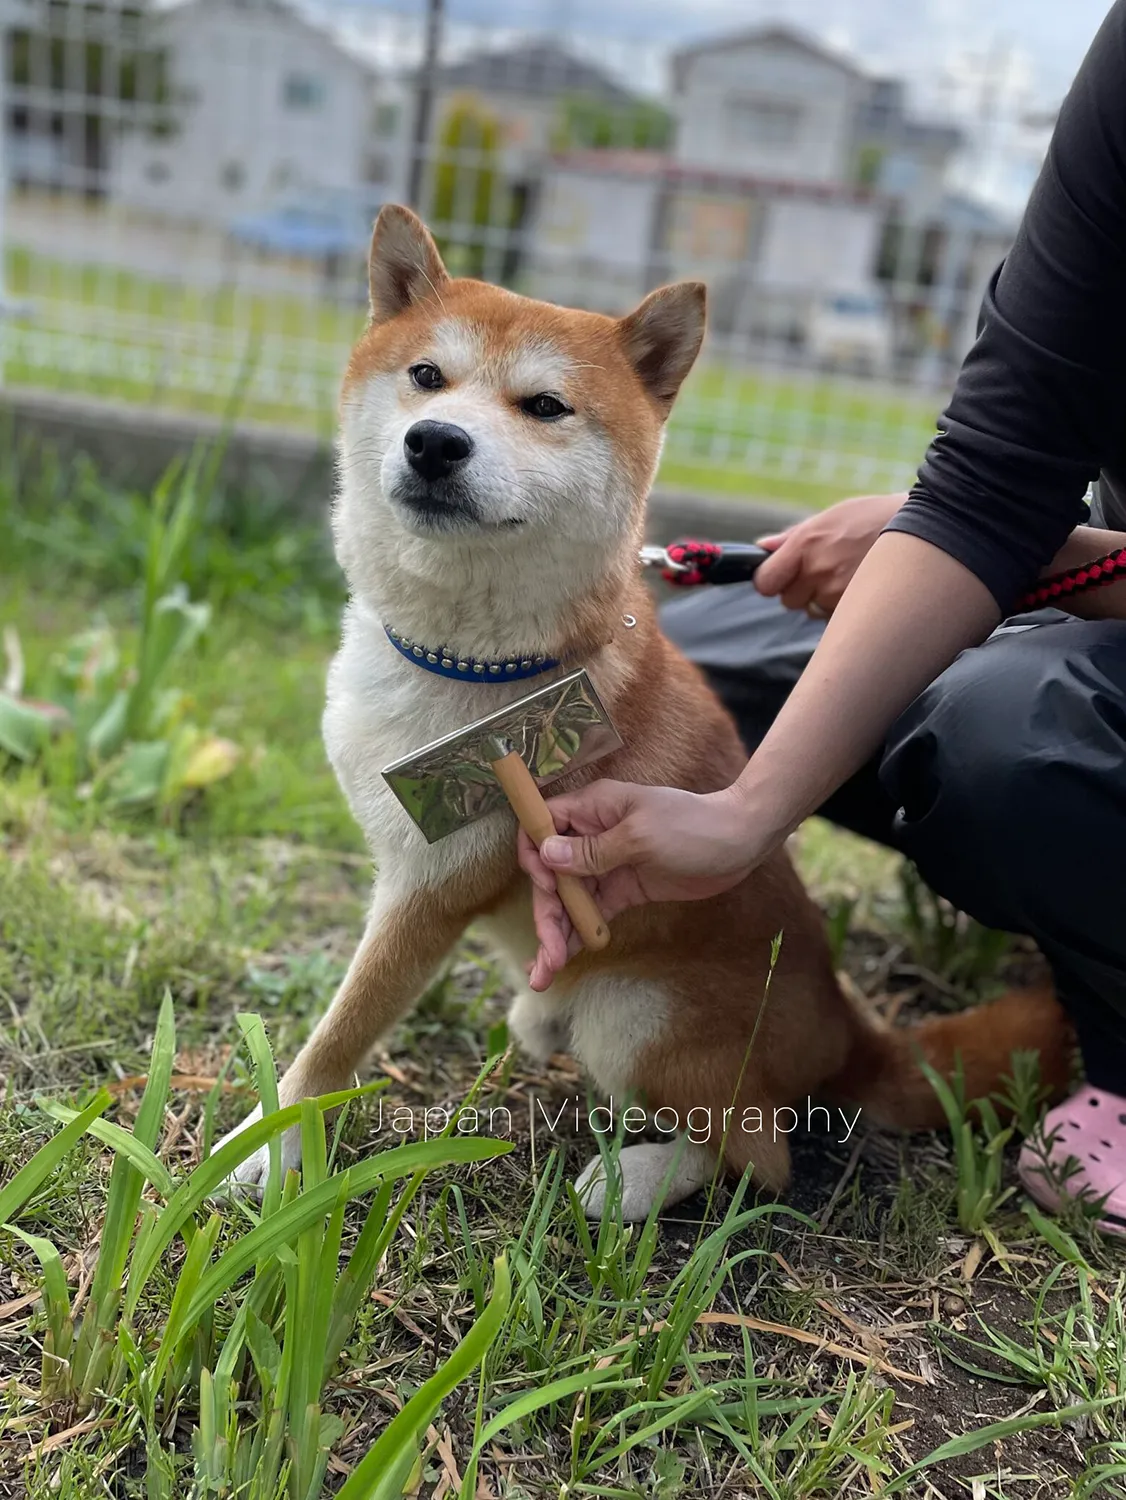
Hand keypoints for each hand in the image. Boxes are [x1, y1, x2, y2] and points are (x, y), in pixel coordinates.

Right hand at [517, 780, 763, 990]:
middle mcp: (592, 836)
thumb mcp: (640, 836)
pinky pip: (593, 913)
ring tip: (545, 974)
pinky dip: (578, 935)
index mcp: (592, 809)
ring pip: (569, 899)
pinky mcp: (624, 890)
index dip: (535, 857)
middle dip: (546, 914)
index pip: (542, 826)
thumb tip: (546, 854)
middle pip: (552, 875)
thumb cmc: (691, 825)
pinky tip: (565, 960)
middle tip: (547, 955)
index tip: (547, 888)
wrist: (739, 841)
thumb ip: (593, 850)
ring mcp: (607, 865)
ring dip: (556, 933)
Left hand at [754, 492, 905, 615]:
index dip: (771, 581)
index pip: (766, 582)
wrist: (925, 530)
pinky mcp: (856, 610)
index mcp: (806, 543)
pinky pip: (834, 618)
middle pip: (788, 600)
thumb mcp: (832, 516)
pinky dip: (842, 608)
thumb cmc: (874, 518)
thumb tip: (762, 547)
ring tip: (849, 575)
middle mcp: (819, 570)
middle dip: (800, 589)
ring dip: (822, 599)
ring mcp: (838, 593)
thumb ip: (793, 537)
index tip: (778, 578)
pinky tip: (859, 586)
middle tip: (825, 570)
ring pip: (812, 611)